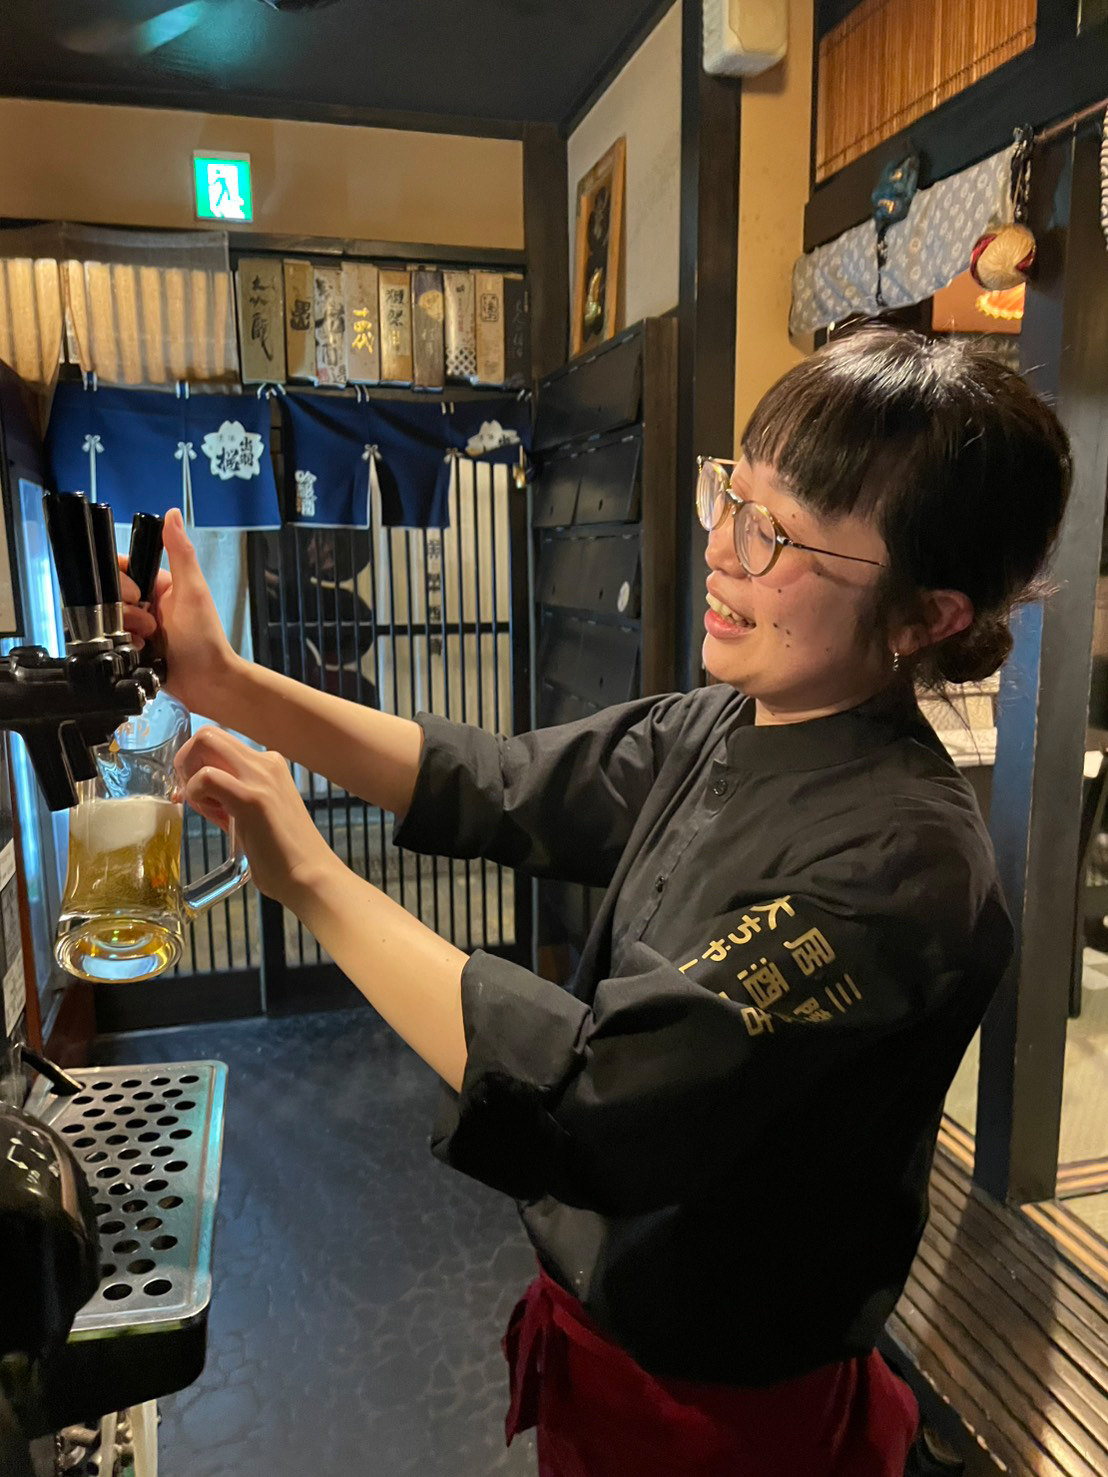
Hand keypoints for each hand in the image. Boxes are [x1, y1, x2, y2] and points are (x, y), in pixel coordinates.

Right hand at [117, 508, 238, 716]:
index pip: (122, 569)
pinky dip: (124, 647)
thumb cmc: (205, 637)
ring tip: (149, 641)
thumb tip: (171, 513)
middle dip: (127, 612)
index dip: (120, 581)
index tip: (137, 595)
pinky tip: (142, 653)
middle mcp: (146, 604)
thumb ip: (179, 553)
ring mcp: (138, 628)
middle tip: (151, 625)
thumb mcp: (193, 591)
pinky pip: (111, 642)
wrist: (208, 683)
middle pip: (111, 596)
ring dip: (127, 631)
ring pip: (109, 619)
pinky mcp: (132, 649)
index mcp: (159, 584)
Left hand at [175, 727, 337, 912]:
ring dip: (190, 777)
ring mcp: (260, 777)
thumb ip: (230, 796)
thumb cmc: (282, 852)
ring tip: (208, 811)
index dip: (196, 765)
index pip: (218, 743)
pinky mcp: (252, 799)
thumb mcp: (256, 812)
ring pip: (205, 743)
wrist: (309, 875)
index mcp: (269, 764)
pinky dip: (196, 794)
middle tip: (191, 796)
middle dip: (185, 762)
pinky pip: (205, 777)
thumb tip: (192, 792)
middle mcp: (266, 762)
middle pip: (207, 734)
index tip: (197, 795)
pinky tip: (213, 816)